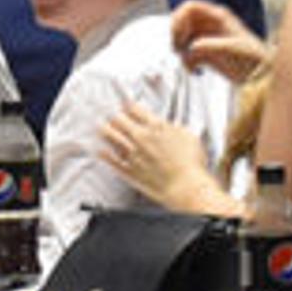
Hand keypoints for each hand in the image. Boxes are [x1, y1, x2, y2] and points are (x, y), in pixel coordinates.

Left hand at [95, 108, 231, 213]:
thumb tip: (171, 126)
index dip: (128, 105)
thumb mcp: (189, 137)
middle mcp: (141, 138)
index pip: (135, 109)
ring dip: (105, 130)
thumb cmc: (190, 164)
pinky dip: (104, 154)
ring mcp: (133, 154)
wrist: (185, 186)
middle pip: (119, 120)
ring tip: (101, 127)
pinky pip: (112, 160)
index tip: (125, 104)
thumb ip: (175, 129)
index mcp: (156, 126)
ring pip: (111, 137)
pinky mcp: (129, 171)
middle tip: (111, 114)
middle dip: (114, 116)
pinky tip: (101, 150)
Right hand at [167, 0, 267, 82]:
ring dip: (182, 51)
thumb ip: (209, 46)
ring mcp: (207, 37)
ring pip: (183, 38)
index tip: (178, 35)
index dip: (180, 17)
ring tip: (188, 62)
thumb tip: (192, 47)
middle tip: (178, 49)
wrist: (259, 75)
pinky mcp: (205, 52)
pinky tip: (195, 70)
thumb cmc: (251, 58)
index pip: (190, 6)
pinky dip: (188, 62)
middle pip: (182, 21)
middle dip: (177, 35)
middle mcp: (210, 24)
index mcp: (218, 16)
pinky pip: (188, 53)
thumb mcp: (231, 49)